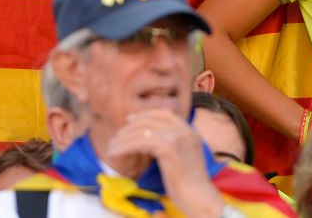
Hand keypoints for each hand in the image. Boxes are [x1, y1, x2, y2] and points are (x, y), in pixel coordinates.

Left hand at [107, 110, 225, 217]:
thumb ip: (173, 144)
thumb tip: (151, 140)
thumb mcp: (185, 157)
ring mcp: (176, 137)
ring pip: (142, 130)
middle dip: (130, 126)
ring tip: (112, 146)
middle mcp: (184, 130)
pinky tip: (115, 153)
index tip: (130, 120)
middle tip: (117, 136)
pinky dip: (124, 146)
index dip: (145, 114)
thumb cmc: (191, 184)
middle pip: (150, 120)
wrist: (199, 197)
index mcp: (190, 130)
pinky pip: (140, 142)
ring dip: (123, 138)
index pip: (165, 113)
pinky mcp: (168, 148)